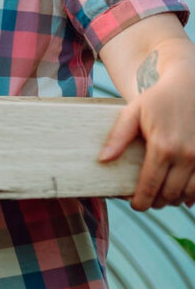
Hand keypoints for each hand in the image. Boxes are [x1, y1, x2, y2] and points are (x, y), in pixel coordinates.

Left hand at [99, 64, 194, 210]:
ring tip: (162, 195)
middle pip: (169, 194)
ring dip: (175, 199)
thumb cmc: (158, 98)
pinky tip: (183, 192)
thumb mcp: (133, 112)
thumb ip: (118, 137)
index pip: (149, 186)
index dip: (140, 201)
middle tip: (146, 200)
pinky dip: (193, 194)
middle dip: (156, 202)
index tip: (134, 204)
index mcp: (163, 147)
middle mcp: (186, 156)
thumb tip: (103, 160)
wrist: (191, 84)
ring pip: (189, 194)